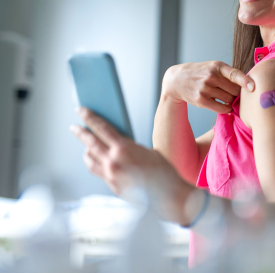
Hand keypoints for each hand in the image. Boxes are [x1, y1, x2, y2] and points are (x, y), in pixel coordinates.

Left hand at [71, 107, 196, 224]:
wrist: (168, 196)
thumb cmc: (164, 173)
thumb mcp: (148, 151)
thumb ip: (130, 147)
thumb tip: (118, 145)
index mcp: (124, 149)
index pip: (102, 128)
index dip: (89, 117)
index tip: (81, 110)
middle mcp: (113, 162)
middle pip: (90, 143)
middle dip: (81, 133)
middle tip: (74, 126)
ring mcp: (111, 176)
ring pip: (90, 159)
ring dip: (87, 150)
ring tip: (86, 145)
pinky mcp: (112, 186)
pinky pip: (98, 171)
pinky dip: (95, 164)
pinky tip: (97, 161)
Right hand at [162, 61, 254, 113]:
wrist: (177, 80)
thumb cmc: (201, 73)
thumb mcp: (213, 67)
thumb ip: (229, 74)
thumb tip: (249, 86)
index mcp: (217, 66)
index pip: (234, 74)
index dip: (245, 81)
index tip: (253, 87)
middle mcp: (211, 76)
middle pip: (234, 90)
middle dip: (239, 94)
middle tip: (239, 96)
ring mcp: (205, 88)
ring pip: (229, 100)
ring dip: (232, 102)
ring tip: (230, 100)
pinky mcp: (201, 100)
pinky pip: (221, 108)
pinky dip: (226, 109)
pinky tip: (226, 107)